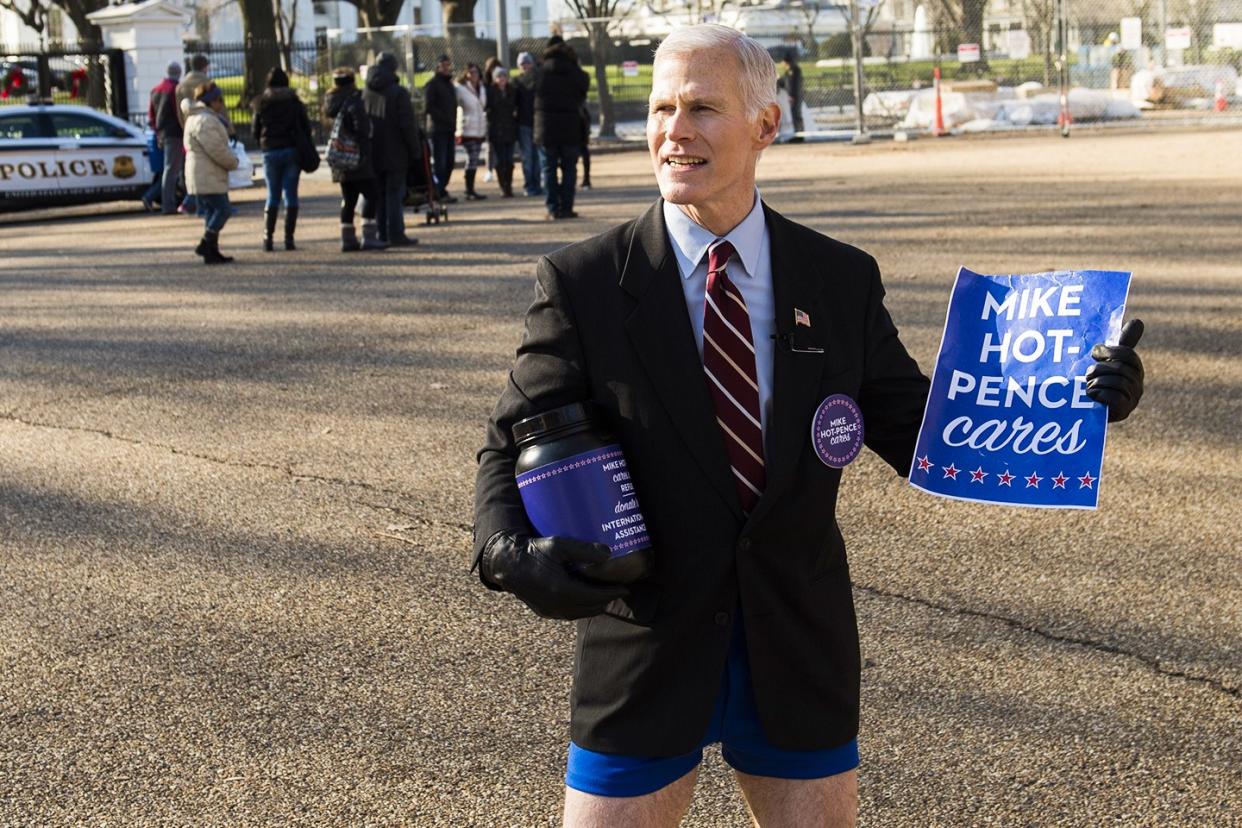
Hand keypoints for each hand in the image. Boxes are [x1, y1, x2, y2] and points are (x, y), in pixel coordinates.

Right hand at [481, 531, 627, 619]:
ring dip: (594, 607)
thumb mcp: (559, 545)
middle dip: (606, 600)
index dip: (612, 593)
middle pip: (590, 608)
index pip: (595, 597)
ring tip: (604, 596)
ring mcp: (550, 610)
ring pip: (580, 614)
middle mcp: (557, 604)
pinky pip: (569, 614)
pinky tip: (585, 600)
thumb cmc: (533, 552)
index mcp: (562, 590)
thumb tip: (608, 553)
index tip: (625, 588)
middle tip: (618, 591)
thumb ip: (584, 549)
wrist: (508, 564)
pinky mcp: (544, 611)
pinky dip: (581, 609)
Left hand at [1086, 319, 1144, 422]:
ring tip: (1088, 385)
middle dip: (1098, 369)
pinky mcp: (1124, 411)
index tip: (1094, 353)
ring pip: (1116, 382)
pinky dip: (1099, 394)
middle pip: (1120, 368)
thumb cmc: (1098, 380)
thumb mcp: (1107, 359)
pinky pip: (1114, 398)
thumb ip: (1121, 343)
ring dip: (1096, 382)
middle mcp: (1138, 383)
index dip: (1110, 351)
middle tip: (1087, 373)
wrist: (1087, 410)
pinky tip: (1092, 395)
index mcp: (1135, 368)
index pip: (1127, 354)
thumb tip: (1138, 321)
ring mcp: (1133, 398)